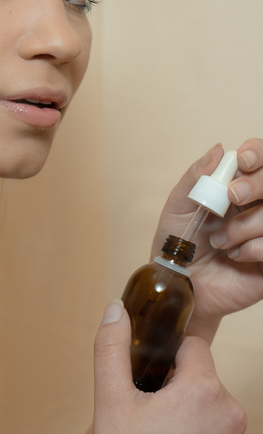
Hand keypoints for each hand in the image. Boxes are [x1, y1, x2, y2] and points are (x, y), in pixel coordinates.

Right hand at [93, 301, 250, 433]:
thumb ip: (111, 345)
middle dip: (179, 389)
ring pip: (214, 409)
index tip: (150, 380)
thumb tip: (117, 308)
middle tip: (150, 416)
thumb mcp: (109, 398)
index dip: (168, 359)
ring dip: (194, 416)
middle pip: (204, 379)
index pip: (193, 346)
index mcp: (203, 389)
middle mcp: (232, 414)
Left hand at [151, 140, 262, 339]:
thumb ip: (195, 177)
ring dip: (246, 224)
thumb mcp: (178, 207)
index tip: (243, 161)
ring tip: (221, 242)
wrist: (180, 284)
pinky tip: (236, 256)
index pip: (260, 158)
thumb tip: (218, 149)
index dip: (257, 153)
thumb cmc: (178, 244)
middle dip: (256, 184)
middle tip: (233, 196)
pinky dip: (255, 247)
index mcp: (237, 186)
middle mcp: (258, 205)